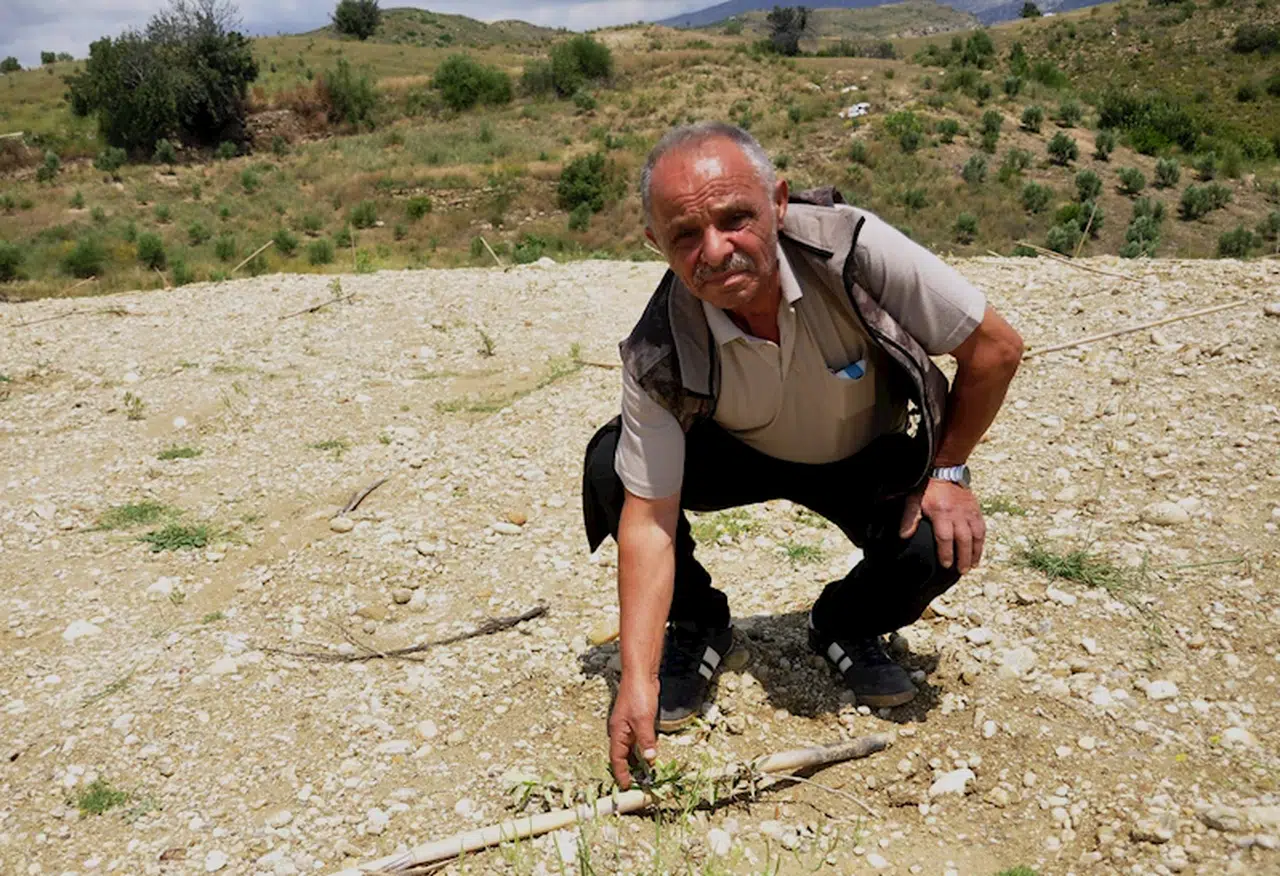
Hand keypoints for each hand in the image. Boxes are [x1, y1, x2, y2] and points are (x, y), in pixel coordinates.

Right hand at [608, 674, 658, 789]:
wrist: (641, 675)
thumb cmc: (638, 695)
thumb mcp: (643, 721)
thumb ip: (646, 741)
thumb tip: (650, 760)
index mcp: (617, 732)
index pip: (617, 759)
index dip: (622, 773)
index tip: (627, 786)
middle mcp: (621, 731)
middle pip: (622, 755)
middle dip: (628, 770)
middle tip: (637, 784)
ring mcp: (628, 725)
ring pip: (630, 748)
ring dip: (636, 760)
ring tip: (644, 774)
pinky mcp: (637, 720)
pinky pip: (637, 739)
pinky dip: (642, 749)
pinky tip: (649, 753)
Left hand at [899, 478, 985, 573]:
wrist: (945, 469)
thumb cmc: (927, 487)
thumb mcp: (913, 500)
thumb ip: (909, 518)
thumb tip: (903, 536)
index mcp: (941, 512)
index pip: (945, 537)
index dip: (946, 552)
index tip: (946, 565)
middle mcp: (957, 514)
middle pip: (963, 540)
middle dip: (963, 557)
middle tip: (962, 571)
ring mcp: (969, 512)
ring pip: (976, 535)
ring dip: (975, 552)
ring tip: (973, 565)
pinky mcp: (976, 510)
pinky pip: (982, 528)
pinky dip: (981, 541)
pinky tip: (979, 551)